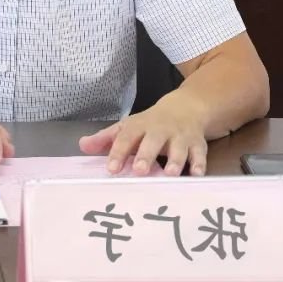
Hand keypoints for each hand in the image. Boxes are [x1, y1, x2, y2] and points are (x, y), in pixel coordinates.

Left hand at [78, 95, 206, 176]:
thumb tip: (82, 146)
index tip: (111, 169)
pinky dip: (199, 164)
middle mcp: (160, 130)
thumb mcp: (128, 127)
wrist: (186, 108)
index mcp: (140, 126)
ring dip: (175, 160)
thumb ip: (106, 139)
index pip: (126, 137)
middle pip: (153, 140)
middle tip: (139, 170)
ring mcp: (180, 136)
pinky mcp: (197, 144)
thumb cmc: (150, 124)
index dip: (118, 152)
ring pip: (179, 147)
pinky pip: (200, 154)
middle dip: (147, 154)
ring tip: (170, 174)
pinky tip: (196, 175)